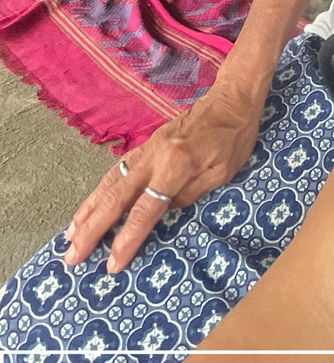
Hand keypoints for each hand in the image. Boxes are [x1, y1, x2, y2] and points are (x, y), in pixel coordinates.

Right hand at [63, 77, 265, 273]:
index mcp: (175, 167)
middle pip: (115, 198)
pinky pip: (116, 172)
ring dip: (88, 210)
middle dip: (92, 230)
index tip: (112, 263)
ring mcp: (146, 151)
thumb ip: (191, 194)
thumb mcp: (222, 172)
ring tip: (71, 234)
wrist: (230, 99)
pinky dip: (99, 191)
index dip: (126, 239)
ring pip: (109, 183)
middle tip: (72, 256)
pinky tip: (91, 205)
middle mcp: (153, 158)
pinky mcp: (145, 146)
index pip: (145, 211)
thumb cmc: (233, 138)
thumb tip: (164, 211)